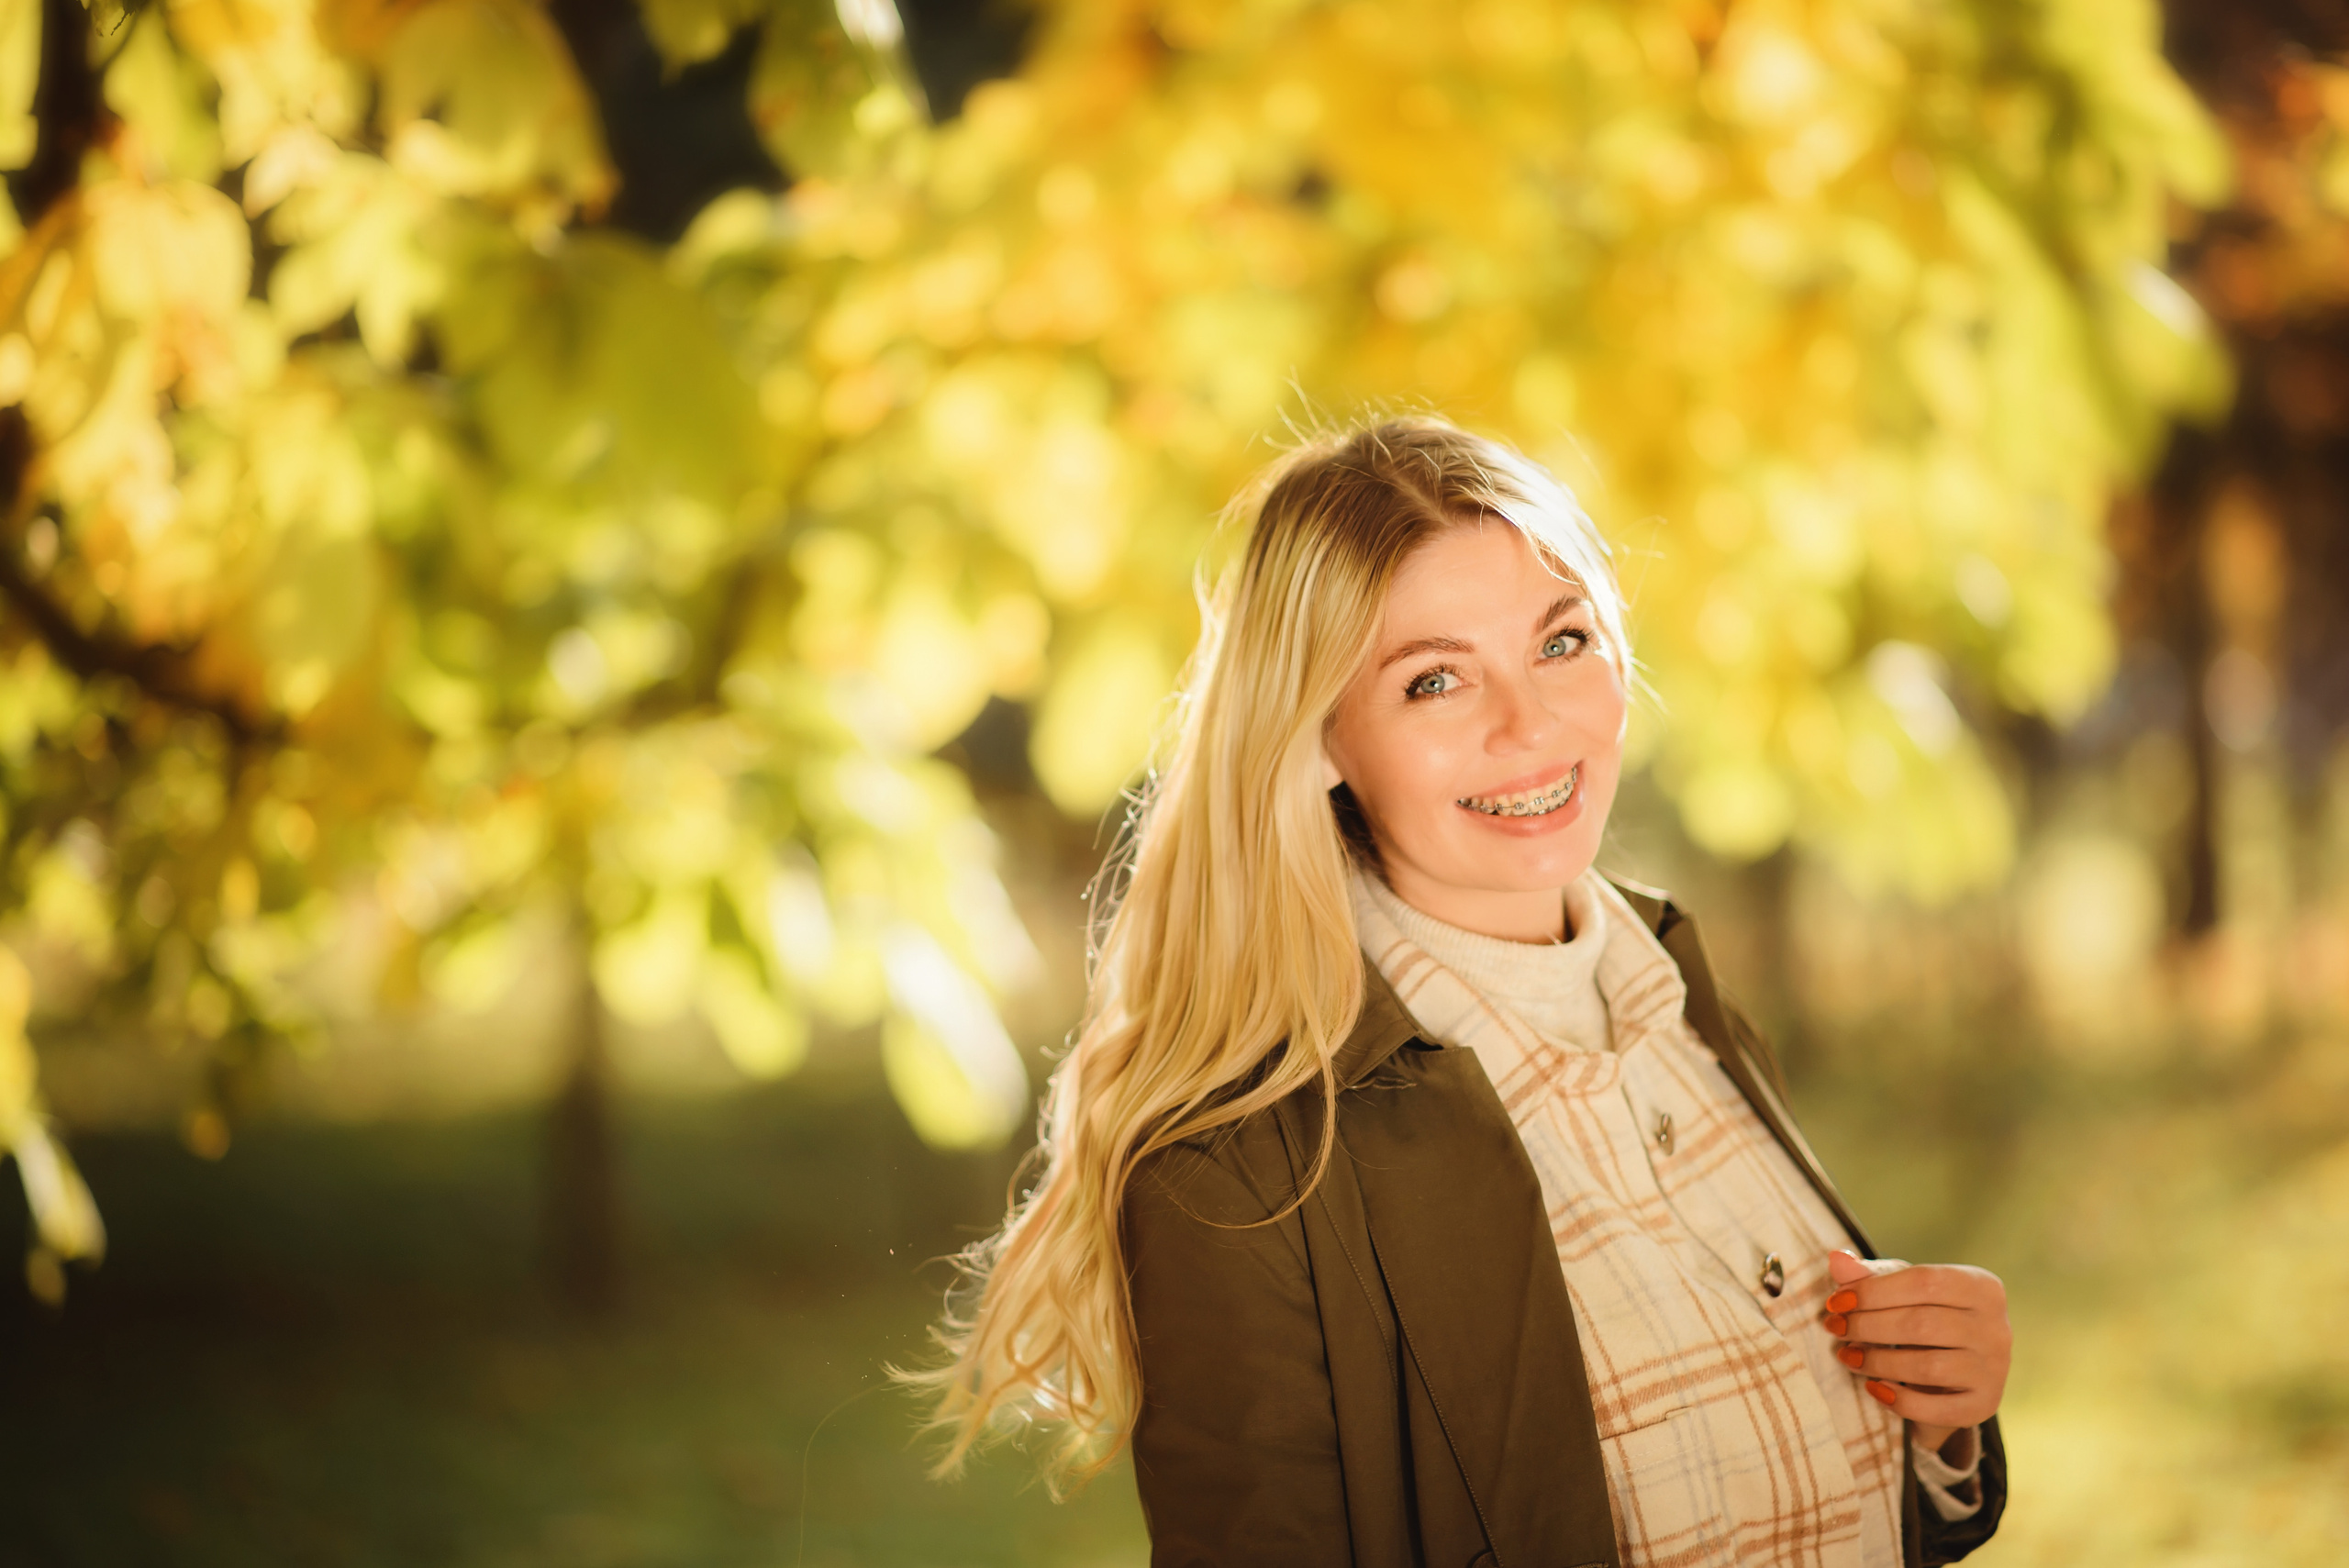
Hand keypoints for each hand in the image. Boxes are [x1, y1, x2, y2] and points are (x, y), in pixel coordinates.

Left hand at [1822, 1248, 2009, 1458]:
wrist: (1958, 1371)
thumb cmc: (1925, 1317)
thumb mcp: (1902, 1291)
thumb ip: (1871, 1276)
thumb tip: (1836, 1259)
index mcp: (1982, 1286)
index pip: (1923, 1280)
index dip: (1873, 1290)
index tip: (1836, 1303)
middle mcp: (1997, 1327)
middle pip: (1922, 1323)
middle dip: (1868, 1326)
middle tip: (1835, 1329)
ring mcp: (1995, 1369)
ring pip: (1928, 1366)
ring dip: (1877, 1362)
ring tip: (1847, 1356)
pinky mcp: (1985, 1405)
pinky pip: (1938, 1409)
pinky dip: (1900, 1401)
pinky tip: (1874, 1388)